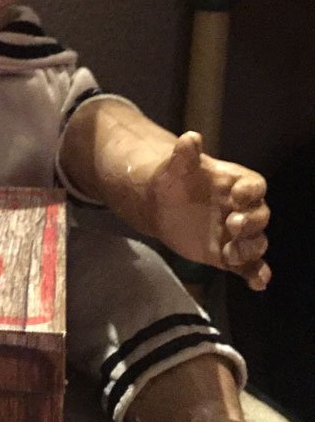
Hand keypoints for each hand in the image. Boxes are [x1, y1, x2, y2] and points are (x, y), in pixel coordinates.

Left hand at [148, 132, 269, 289]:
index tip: (236, 197)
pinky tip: (257, 283)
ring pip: (256, 243)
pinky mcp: (228, 256)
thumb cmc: (174, 182)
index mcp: (236, 183)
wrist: (161, 207)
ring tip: (232, 253)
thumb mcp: (176, 168)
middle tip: (231, 225)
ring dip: (250, 250)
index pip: (255, 186)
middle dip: (251, 223)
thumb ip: (185, 156)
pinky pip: (249, 267)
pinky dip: (256, 275)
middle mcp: (242, 209)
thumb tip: (190, 137)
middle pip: (260, 216)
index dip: (250, 192)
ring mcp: (236, 234)